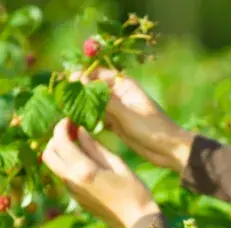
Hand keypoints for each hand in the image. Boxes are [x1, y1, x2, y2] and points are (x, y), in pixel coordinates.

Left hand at [42, 118, 160, 227]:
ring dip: (60, 151)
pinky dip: (67, 163)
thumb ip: (95, 147)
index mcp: (83, 170)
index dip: (62, 125)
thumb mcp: (117, 163)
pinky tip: (84, 159)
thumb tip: (79, 130)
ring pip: (54, 166)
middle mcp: (72, 181)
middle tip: (71, 130)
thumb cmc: (135, 191)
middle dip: (56, 138)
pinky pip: (64, 176)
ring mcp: (72, 192)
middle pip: (49, 154)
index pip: (60, 141)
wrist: (137, 222)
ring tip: (78, 142)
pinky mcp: (77, 198)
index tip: (71, 118)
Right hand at [70, 68, 194, 172]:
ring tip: (65, 113)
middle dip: (78, 93)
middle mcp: (119, 94)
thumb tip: (82, 82)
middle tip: (61, 101)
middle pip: (93, 89)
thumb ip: (105, 100)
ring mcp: (117, 110)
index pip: (97, 74)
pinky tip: (76, 126)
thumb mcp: (127, 114)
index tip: (66, 84)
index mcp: (124, 85)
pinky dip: (89, 120)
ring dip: (81, 108)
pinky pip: (98, 118)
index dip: (81, 77)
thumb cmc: (152, 129)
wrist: (168, 150)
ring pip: (94, 104)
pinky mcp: (116, 124)